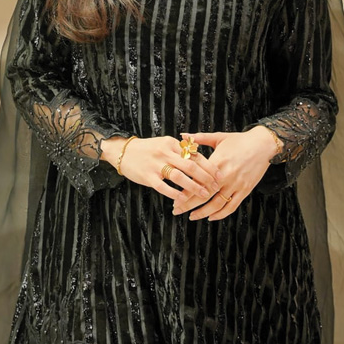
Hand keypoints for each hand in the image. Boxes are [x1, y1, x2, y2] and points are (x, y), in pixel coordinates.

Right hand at [100, 135, 219, 202]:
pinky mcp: (147, 176)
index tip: (219, 175)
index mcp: (172, 144)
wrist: (124, 151)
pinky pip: (163, 187)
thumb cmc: (148, 149)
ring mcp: (156, 164)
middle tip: (216, 187)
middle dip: (206, 177)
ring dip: (193, 187)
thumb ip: (180, 150)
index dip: (209, 166)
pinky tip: (182, 199)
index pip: (195, 155)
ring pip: (179, 176)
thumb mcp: (165, 143)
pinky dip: (174, 193)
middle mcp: (166, 152)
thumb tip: (200, 157)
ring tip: (204, 194)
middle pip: (190, 165)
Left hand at [172, 127, 277, 220]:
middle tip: (177, 210)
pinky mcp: (245, 191)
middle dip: (188, 205)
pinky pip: (231, 207)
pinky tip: (211, 217)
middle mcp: (226, 176)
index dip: (184, 191)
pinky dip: (220, 214)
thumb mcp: (218, 137)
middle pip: (204, 195)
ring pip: (216, 204)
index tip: (174, 198)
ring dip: (202, 212)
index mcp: (217, 162)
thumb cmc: (239, 140)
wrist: (263, 145)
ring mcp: (236, 185)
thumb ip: (199, 138)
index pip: (197, 181)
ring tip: (191, 216)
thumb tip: (182, 136)